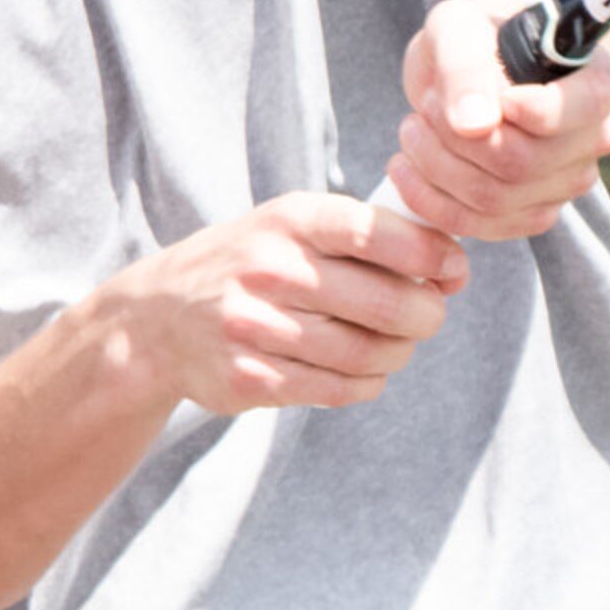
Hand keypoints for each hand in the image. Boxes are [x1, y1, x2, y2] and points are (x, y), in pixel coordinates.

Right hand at [110, 193, 467, 416]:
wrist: (157, 317)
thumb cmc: (252, 263)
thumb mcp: (292, 225)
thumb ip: (366, 235)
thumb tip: (453, 264)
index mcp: (291, 219)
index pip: (379, 233)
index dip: (431, 255)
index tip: (453, 269)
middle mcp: (272, 269)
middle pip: (386, 304)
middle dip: (426, 314)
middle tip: (430, 315)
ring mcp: (256, 327)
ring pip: (367, 353)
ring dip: (399, 353)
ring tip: (399, 344)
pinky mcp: (250, 378)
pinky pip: (337, 389)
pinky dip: (367, 383)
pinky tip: (365, 370)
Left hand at [385, 0, 609, 239]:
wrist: (460, 71)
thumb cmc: (469, 37)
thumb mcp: (458, 29)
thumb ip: (466, 66)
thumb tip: (474, 124)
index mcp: (596, 77)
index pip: (588, 106)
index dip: (538, 110)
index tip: (495, 97)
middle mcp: (595, 135)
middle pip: (524, 163)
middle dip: (456, 138)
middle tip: (426, 104)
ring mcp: (567, 182)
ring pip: (494, 199)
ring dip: (435, 164)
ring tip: (414, 127)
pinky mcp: (533, 214)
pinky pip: (478, 227)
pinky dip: (429, 199)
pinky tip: (407, 165)